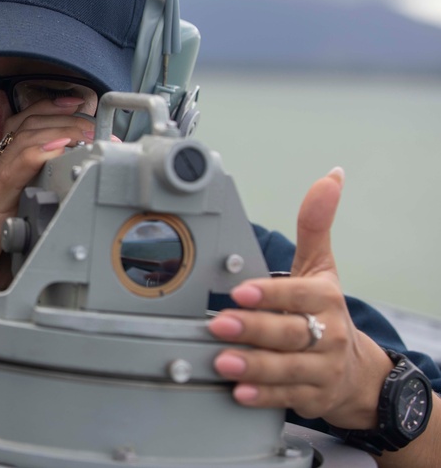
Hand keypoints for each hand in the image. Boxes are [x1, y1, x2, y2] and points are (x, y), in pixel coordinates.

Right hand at [0, 97, 98, 290]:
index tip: (87, 112)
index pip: (32, 127)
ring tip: (86, 132)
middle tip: (99, 127)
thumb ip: (47, 207)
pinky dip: (37, 155)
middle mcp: (1, 173)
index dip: (58, 113)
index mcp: (10, 174)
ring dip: (59, 131)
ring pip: (25, 140)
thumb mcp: (26, 224)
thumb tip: (81, 198)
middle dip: (69, 120)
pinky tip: (57, 149)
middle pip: (32, 126)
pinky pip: (13, 170)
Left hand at [207, 167, 393, 428]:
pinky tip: (239, 393)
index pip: (298, 295)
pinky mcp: (310, 396)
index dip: (270, 295)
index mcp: (324, 299)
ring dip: (253, 366)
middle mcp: (325, 334)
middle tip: (218, 325)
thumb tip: (330, 177)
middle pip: (289, 333)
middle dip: (253, 330)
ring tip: (222, 362)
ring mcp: (320, 369)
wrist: (357, 373)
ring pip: (286, 368)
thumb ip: (316, 224)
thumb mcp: (322, 267)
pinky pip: (286, 397)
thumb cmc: (325, 312)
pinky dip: (263, 396)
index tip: (240, 292)